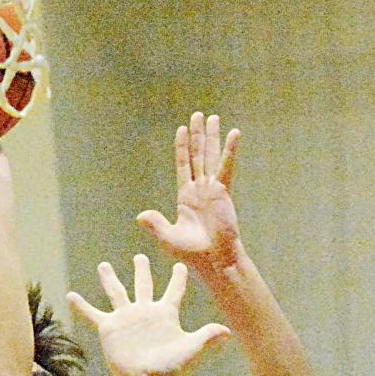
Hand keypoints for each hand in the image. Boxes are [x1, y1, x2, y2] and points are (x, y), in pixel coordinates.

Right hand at [68, 254, 229, 375]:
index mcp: (165, 314)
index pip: (174, 291)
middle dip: (142, 270)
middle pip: (143, 285)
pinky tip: (71, 295)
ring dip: (110, 279)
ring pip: (116, 292)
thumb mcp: (191, 349)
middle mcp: (145, 313)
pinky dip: (81, 306)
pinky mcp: (109, 328)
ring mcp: (126, 319)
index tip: (180, 265)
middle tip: (141, 255)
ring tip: (104, 265)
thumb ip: (208, 338)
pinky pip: (92, 313)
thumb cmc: (169, 370)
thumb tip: (230, 333)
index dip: (177, 278)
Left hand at [137, 113, 241, 276]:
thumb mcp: (168, 238)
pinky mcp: (223, 192)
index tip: (182, 129)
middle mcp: (200, 189)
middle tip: (199, 115)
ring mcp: (212, 189)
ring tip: (213, 117)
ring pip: (210, 156)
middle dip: (198, 135)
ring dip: (212, 137)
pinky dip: (230, 150)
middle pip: (197, 155)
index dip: (182, 147)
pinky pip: (226, 166)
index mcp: (186, 197)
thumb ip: (155, 224)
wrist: (214, 260)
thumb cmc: (192, 253)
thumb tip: (140, 215)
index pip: (183, 165)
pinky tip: (234, 133)